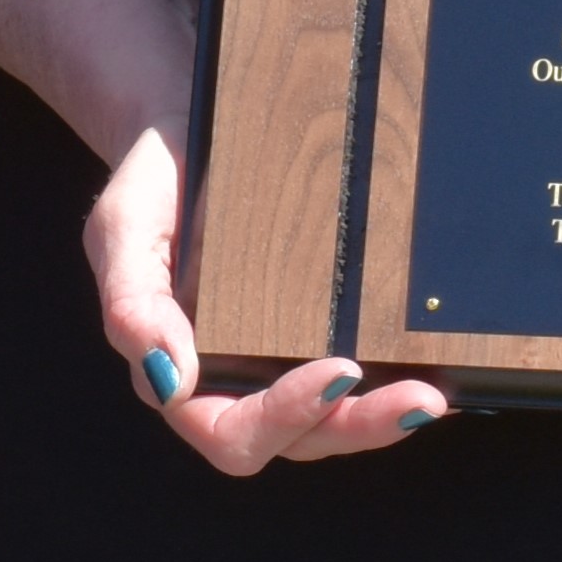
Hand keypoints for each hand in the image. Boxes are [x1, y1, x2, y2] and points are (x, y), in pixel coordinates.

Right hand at [83, 122, 445, 471]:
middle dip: (360, 426)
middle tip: (419, 401)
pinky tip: (437, 367)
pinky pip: (357, 376)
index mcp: (182, 373)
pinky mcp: (318, 325)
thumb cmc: (153, 183)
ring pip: (334, 419)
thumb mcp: (123, 229)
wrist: (188, 124)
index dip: (286, 417)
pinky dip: (395, 378)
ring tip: (433, 395)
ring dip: (384, 416)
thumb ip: (132, 304)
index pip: (232, 432)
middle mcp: (235, 377)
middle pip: (300, 437)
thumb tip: (172, 379)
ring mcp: (279, 356)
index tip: (338, 372)